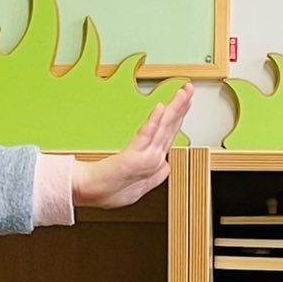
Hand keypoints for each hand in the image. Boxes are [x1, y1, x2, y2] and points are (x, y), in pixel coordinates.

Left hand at [71, 87, 189, 207]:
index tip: (186, 99)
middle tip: (189, 89)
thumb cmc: (109, 185)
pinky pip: (145, 137)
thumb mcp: (137, 177)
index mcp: (155, 160)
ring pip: (164, 129)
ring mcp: (146, 159)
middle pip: (170, 127)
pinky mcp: (133, 158)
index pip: (170, 132)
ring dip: (175, 110)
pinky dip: (154, 122)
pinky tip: (161, 108)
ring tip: (182, 94)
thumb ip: (153, 169)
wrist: (93, 192)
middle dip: (181, 107)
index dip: (180, 114)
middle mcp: (154, 158)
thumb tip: (165, 163)